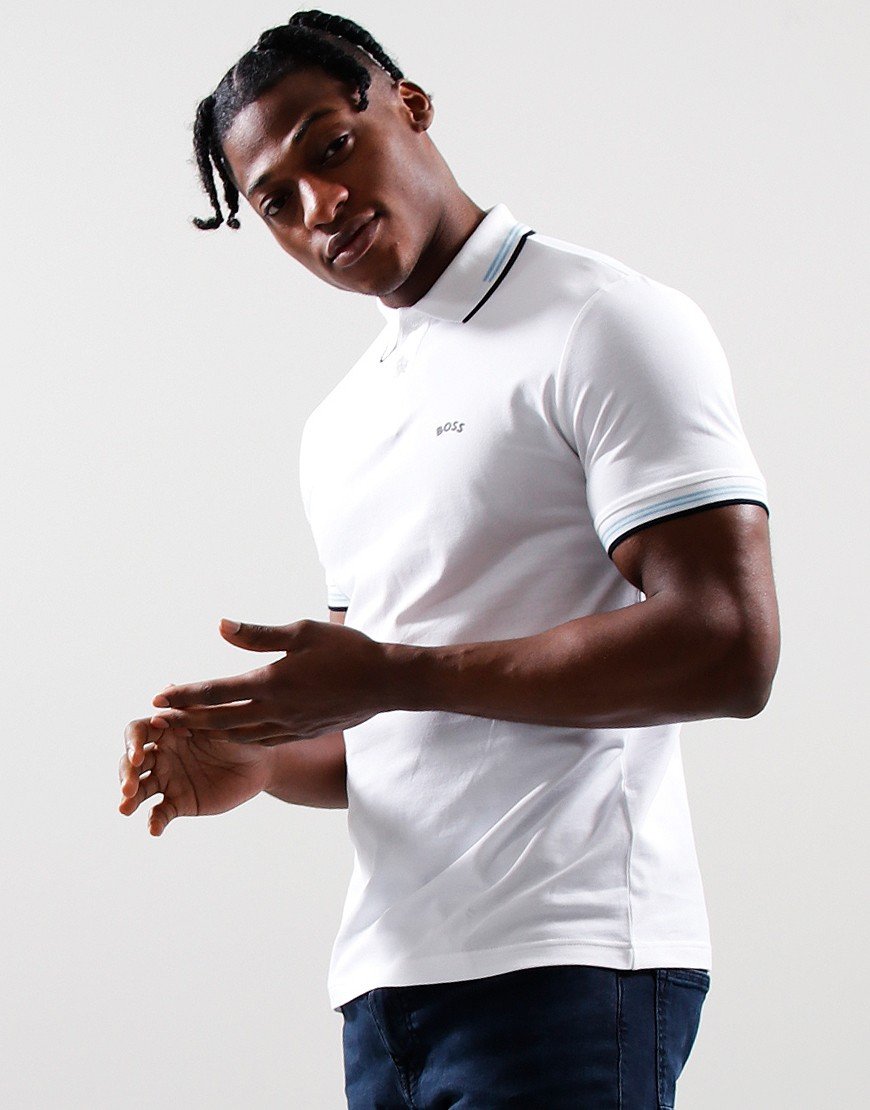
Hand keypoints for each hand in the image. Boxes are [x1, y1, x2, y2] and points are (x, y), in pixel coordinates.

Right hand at [118, 717, 275, 835]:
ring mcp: (168, 779)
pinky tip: (155, 830)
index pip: (137, 732)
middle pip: (130, 763)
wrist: (264, 761)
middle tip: (128, 788)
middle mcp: (161, 753)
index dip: (132, 743)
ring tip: (124, 809)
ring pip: (139, 789)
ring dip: (129, 799)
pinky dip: (154, 821)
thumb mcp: (221, 716)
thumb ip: (194, 706)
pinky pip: (160, 812)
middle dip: (125, 774)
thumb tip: (165, 688)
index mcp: (167, 728)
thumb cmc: (242, 730)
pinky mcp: (179, 802)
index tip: (138, 755)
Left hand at [146, 618, 394, 744]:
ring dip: (210, 731)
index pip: (216, 691)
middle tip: (161, 719)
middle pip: (219, 719)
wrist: (385, 683)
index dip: (184, 694)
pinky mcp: (302, 733)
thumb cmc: (347, 650)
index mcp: (271, 682)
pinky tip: (232, 734)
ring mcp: (289, 726)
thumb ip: (258, 635)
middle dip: (187, 719)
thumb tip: (221, 626)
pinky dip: (240, 738)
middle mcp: (275, 710)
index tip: (159, 696)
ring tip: (189, 728)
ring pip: (239, 734)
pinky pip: (263, 740)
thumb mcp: (302, 632)